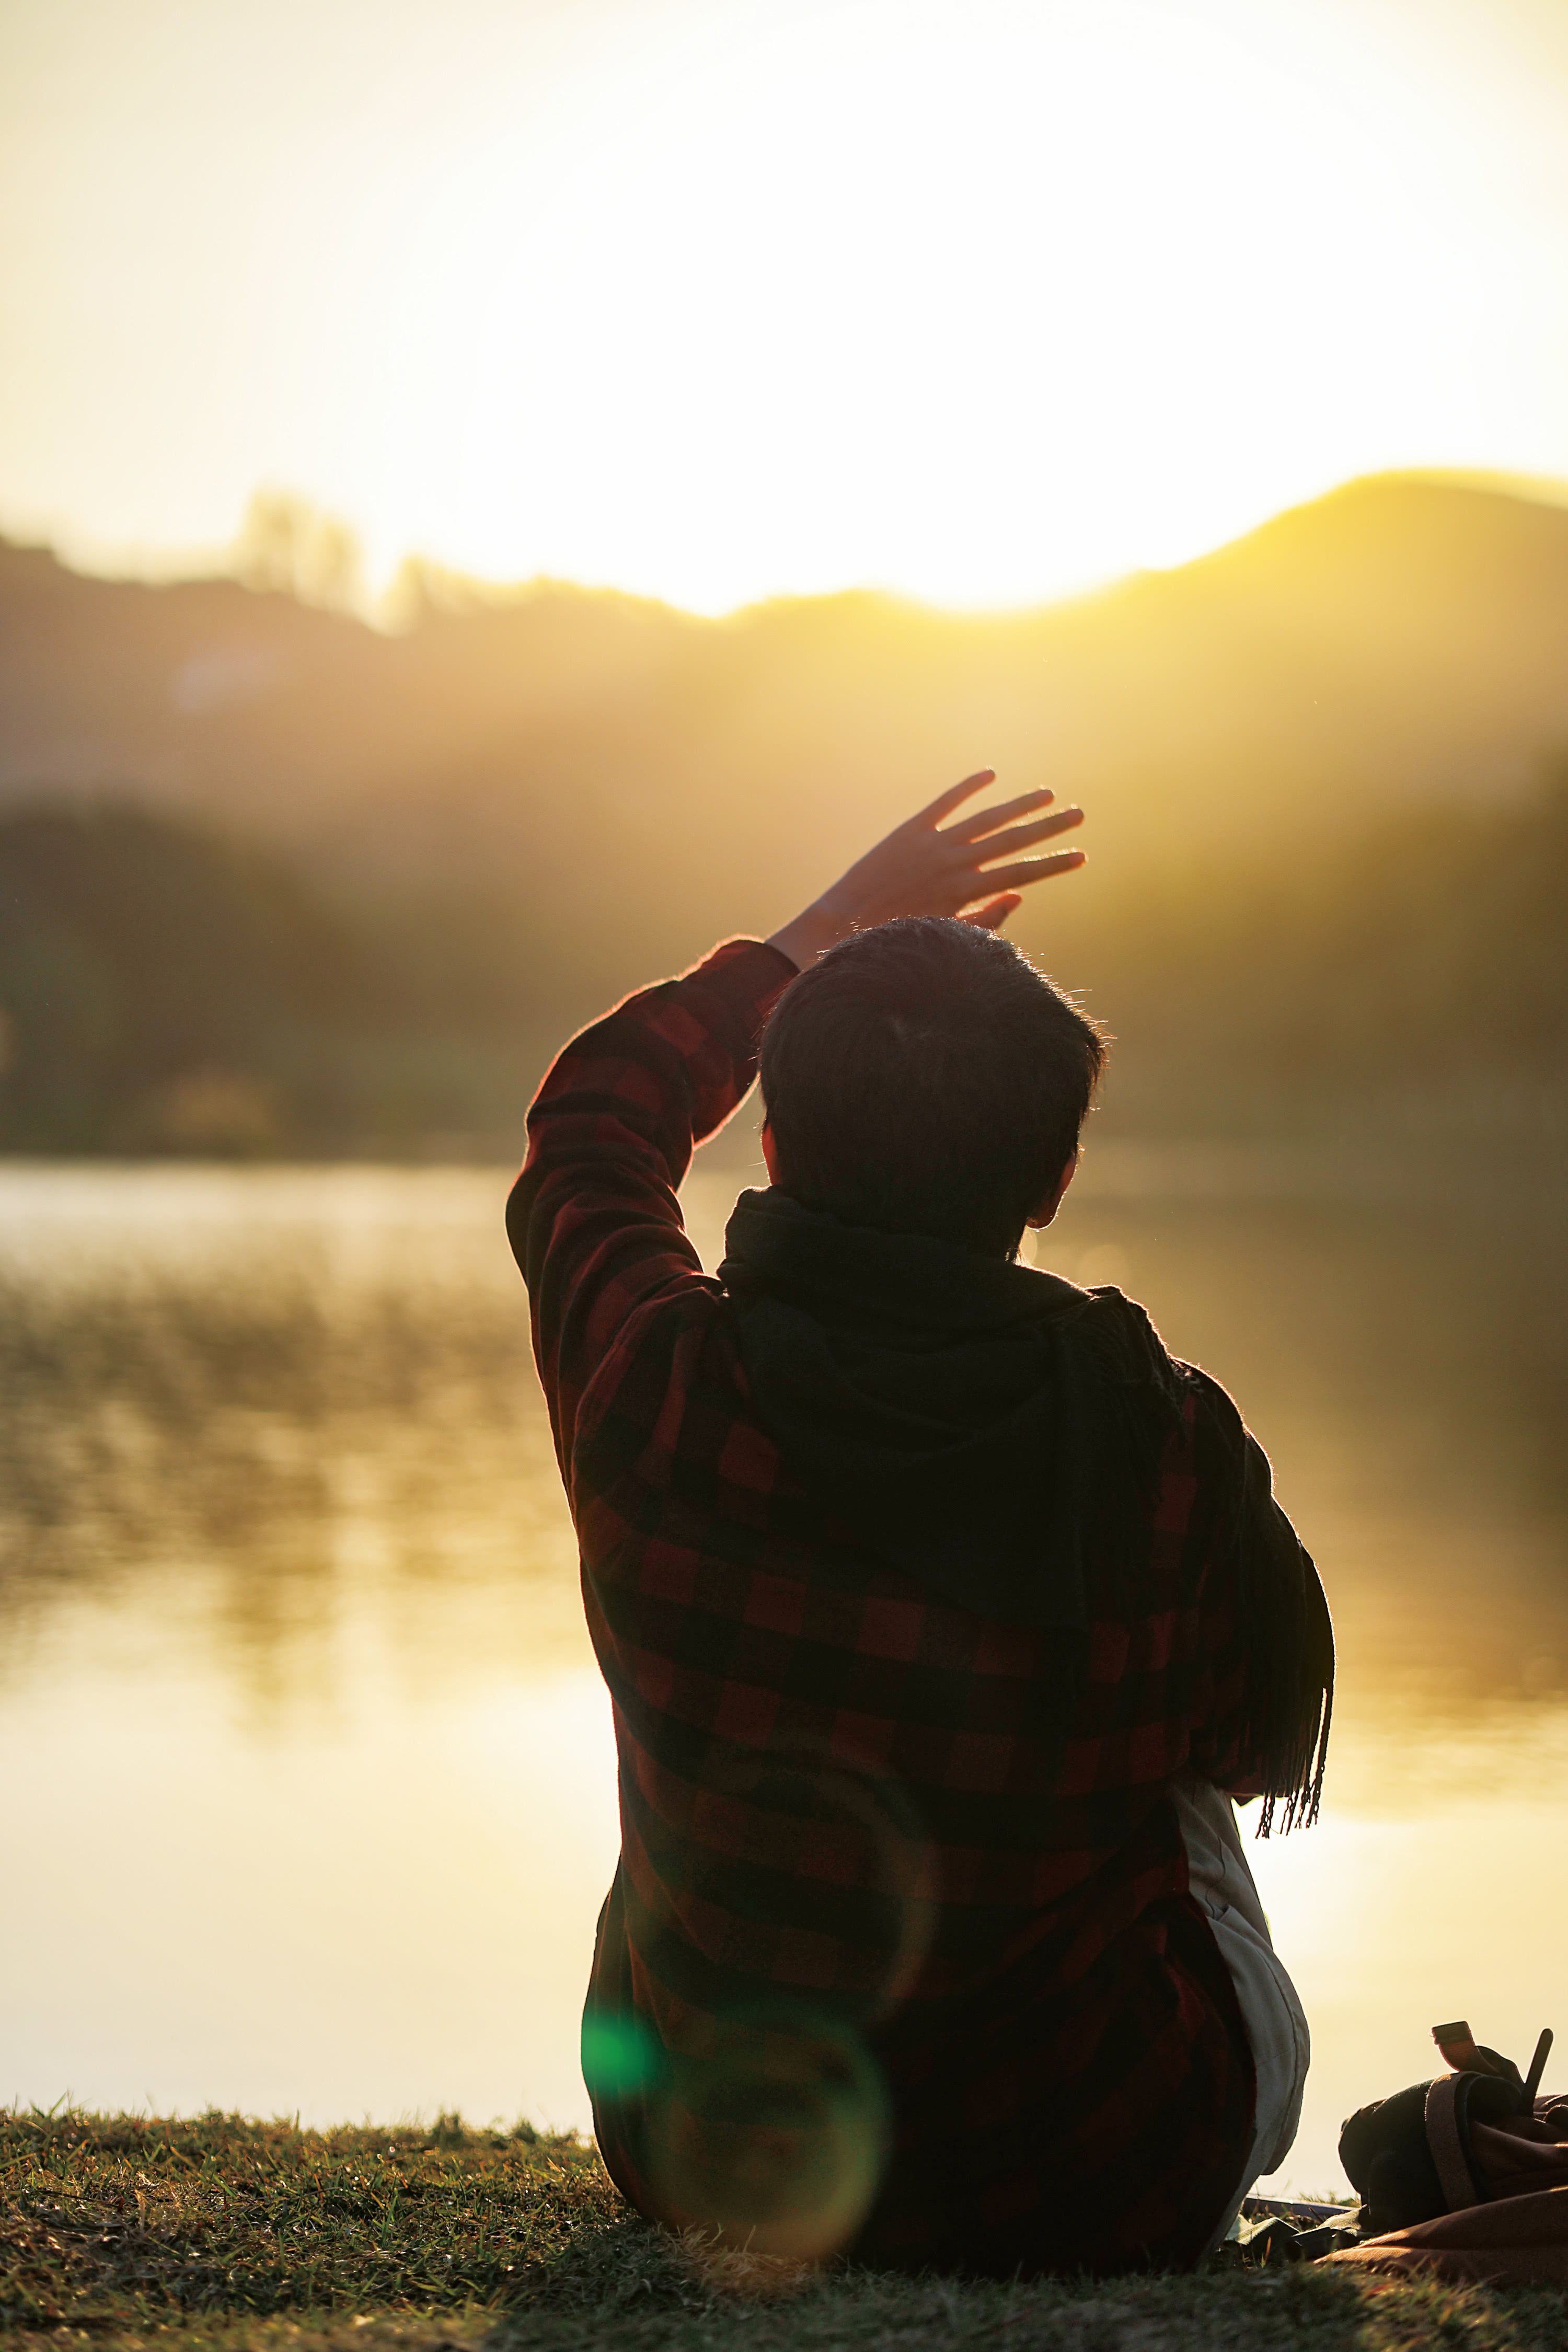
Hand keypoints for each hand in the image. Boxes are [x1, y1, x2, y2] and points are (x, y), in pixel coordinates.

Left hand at [767, 770, 1084, 969]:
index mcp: (964, 892)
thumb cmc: (891, 941)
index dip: (1054, 864)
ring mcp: (932, 843)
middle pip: (1013, 841)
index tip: (1081, 855)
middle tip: (1080, 814)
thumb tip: (1017, 897)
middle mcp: (954, 863)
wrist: (840, 927)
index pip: (1022, 874)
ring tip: (1047, 794)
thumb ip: (982, 921)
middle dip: (1049, 828)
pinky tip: (989, 775)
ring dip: (1019, 804)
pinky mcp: (909, 831)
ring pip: (986, 818)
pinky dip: (967, 787)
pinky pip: (945, 802)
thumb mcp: (942, 938)